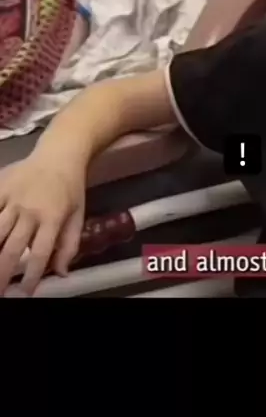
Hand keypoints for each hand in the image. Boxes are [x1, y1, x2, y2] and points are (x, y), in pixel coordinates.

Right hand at [0, 155, 85, 295]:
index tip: (25, 293)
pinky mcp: (0, 186)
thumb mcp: (78, 215)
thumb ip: (69, 245)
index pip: (39, 253)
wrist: (60, 153)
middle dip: (2, 273)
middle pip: (12, 247)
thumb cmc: (70, 188)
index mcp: (52, 217)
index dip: (31, 277)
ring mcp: (12, 197)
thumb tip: (61, 274)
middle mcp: (30, 209)